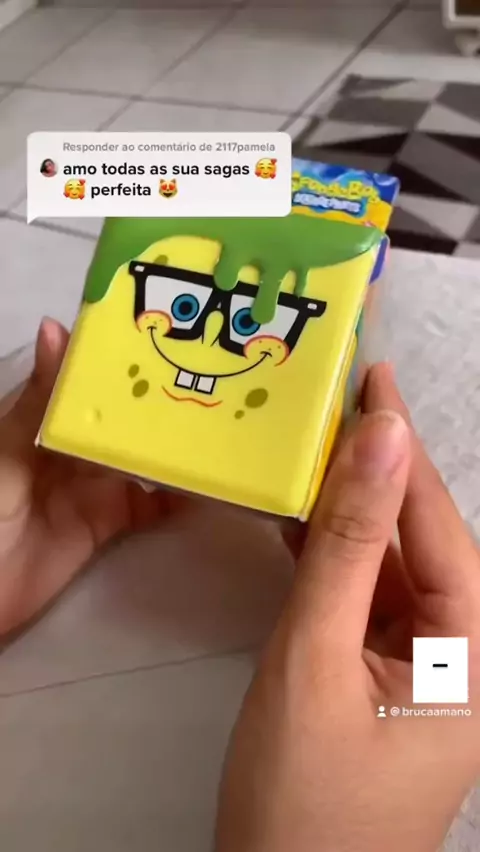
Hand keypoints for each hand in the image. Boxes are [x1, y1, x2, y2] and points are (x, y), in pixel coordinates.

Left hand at [0, 318, 183, 637]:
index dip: (123, 360)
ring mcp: (95, 486)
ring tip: (224, 425)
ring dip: (176, 446)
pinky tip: (212, 486)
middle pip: (124, 419)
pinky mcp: (109, 524)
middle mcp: (75, 448)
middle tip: (215, 378)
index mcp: (46, 420)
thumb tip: (55, 327)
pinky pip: (151, 507)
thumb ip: (38, 400)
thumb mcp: (6, 451)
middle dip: (161, 402)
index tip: (169, 334)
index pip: (90, 382)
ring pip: (143, 458)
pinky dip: (180, 498)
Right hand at [215, 363, 479, 851]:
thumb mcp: (315, 660)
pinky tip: (300, 515)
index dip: (405, 451)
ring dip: (350, 510)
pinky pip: (365, 596)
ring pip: (391, 564)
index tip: (375, 379)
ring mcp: (424, 664)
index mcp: (476, 655)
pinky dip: (331, 556)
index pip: (442, 530)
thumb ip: (348, 547)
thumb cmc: (301, 796)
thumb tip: (380, 441)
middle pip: (421, 542)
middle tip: (336, 402)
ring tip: (312, 445)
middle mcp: (464, 653)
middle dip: (378, 472)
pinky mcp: (382, 672)